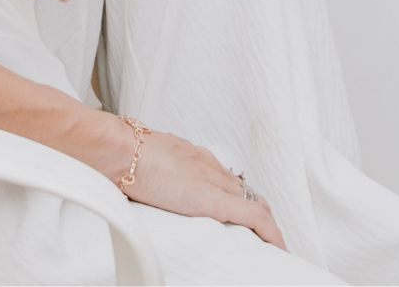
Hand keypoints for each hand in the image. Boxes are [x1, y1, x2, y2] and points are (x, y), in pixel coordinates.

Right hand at [99, 115, 287, 251]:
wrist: (119, 151)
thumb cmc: (119, 154)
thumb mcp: (140, 160)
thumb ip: (149, 171)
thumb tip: (138, 183)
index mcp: (190, 155)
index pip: (222, 176)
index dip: (234, 193)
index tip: (237, 206)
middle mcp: (208, 165)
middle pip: (242, 188)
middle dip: (254, 209)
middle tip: (261, 231)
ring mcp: (213, 181)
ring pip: (253, 201)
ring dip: (264, 222)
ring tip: (272, 243)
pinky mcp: (216, 201)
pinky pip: (255, 217)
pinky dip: (271, 233)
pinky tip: (279, 248)